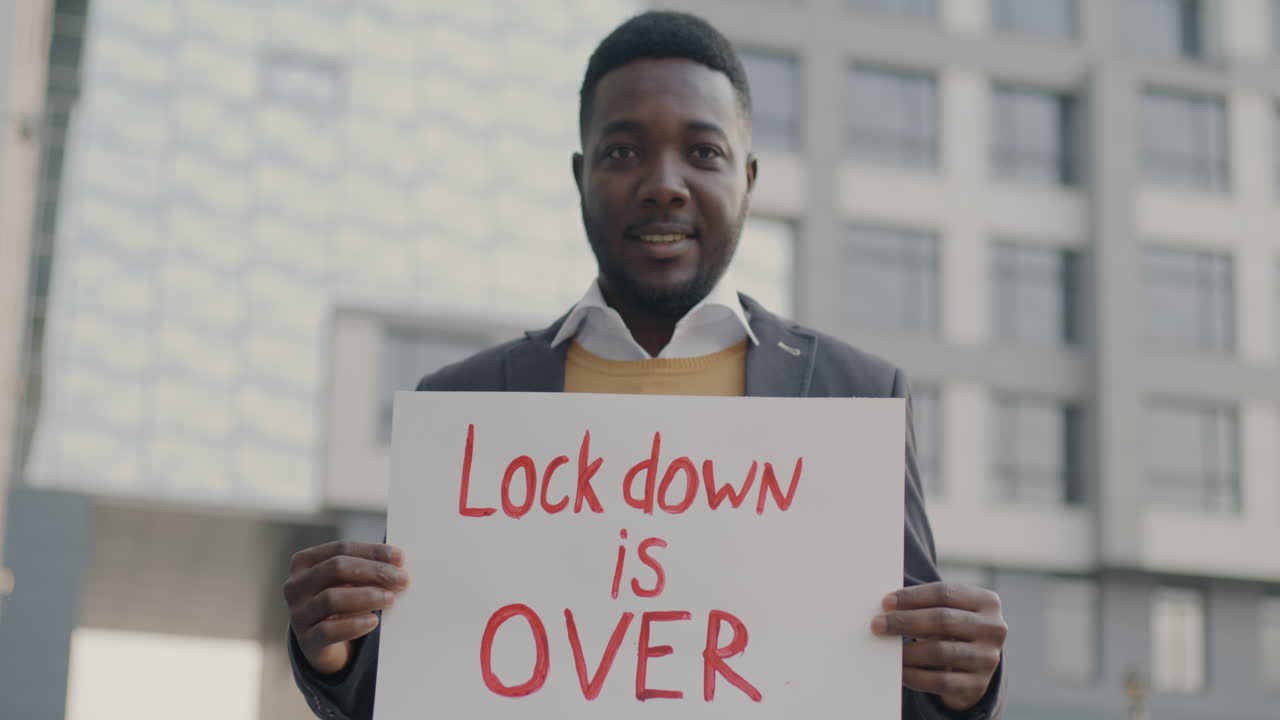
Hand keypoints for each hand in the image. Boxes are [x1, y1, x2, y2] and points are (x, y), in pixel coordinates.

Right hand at [283, 541, 409, 674]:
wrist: (324, 643)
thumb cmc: (341, 601)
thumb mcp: (348, 580)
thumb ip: (366, 567)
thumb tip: (398, 560)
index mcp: (304, 562)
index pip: (341, 549)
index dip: (372, 552)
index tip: (400, 558)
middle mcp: (295, 586)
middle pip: (336, 569)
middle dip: (374, 572)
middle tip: (401, 580)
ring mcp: (297, 614)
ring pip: (331, 599)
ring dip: (366, 597)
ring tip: (390, 599)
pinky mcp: (305, 641)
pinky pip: (328, 631)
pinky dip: (353, 625)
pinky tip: (373, 621)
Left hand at [871, 582, 1005, 711]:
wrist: (976, 667)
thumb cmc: (953, 629)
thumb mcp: (950, 611)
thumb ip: (927, 604)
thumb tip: (886, 606)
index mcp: (988, 602)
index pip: (944, 593)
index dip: (912, 596)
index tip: (885, 602)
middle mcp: (994, 629)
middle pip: (942, 620)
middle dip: (904, 621)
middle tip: (877, 624)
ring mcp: (988, 658)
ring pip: (940, 651)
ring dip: (907, 650)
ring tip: (886, 648)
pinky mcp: (977, 684)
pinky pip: (939, 680)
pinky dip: (914, 675)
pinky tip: (899, 669)